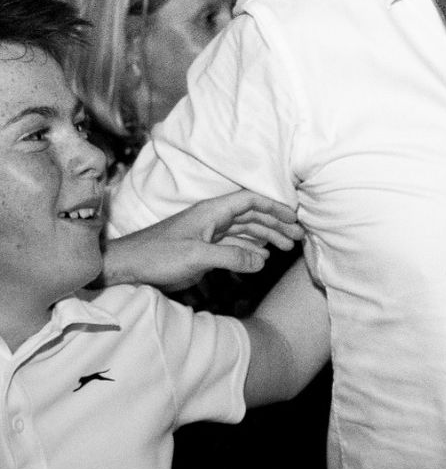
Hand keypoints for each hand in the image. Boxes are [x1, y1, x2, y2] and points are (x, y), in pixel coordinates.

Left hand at [104, 190, 303, 290]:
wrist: (126, 267)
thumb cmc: (156, 256)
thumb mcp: (196, 256)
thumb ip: (232, 257)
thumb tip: (263, 260)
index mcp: (211, 212)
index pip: (250, 201)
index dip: (274, 207)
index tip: (294, 218)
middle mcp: (212, 219)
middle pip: (251, 215)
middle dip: (276, 224)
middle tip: (297, 236)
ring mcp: (207, 233)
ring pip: (244, 230)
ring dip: (266, 237)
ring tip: (286, 247)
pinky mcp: (202, 248)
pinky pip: (233, 244)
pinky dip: (250, 249)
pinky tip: (261, 257)